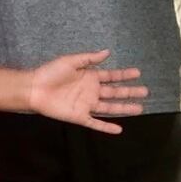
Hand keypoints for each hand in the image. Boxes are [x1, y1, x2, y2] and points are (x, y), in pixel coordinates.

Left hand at [28, 51, 147, 133]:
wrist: (35, 88)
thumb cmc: (51, 72)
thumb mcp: (71, 61)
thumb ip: (89, 59)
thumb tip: (108, 52)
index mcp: (90, 76)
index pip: (112, 76)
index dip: (125, 75)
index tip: (138, 73)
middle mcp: (91, 91)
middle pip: (115, 92)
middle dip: (130, 92)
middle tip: (146, 92)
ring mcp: (87, 105)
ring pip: (110, 107)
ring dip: (124, 108)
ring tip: (140, 108)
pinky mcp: (80, 116)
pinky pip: (96, 123)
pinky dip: (107, 127)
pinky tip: (119, 129)